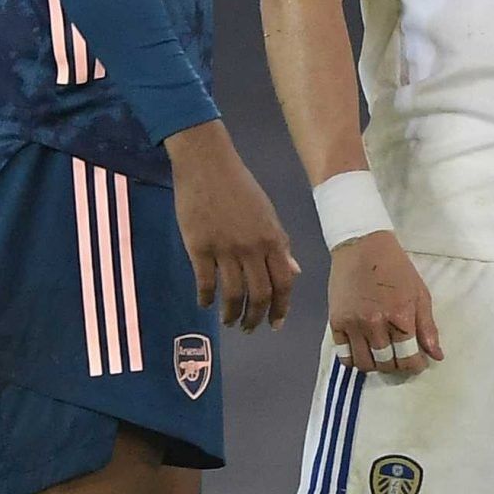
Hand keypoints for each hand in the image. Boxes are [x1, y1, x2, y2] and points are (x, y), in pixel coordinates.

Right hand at [166, 119, 297, 330]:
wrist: (207, 164)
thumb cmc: (239, 187)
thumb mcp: (267, 215)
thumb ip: (280, 245)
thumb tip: (293, 273)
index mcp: (273, 239)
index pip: (283, 283)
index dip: (281, 308)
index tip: (276, 324)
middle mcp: (252, 248)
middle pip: (259, 295)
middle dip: (256, 318)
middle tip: (250, 329)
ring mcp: (225, 249)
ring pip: (232, 294)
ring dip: (232, 314)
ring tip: (229, 321)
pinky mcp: (199, 247)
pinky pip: (205, 282)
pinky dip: (206, 298)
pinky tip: (205, 304)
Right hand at [328, 231, 443, 377]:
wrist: (362, 246)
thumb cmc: (396, 268)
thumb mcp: (420, 293)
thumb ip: (428, 327)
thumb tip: (436, 356)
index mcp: (400, 316)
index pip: (408, 358)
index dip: (415, 365)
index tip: (417, 361)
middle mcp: (375, 324)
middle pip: (386, 364)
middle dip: (397, 365)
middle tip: (399, 356)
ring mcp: (353, 325)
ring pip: (364, 364)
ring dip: (376, 365)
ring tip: (381, 356)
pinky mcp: (335, 323)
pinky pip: (344, 356)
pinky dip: (354, 360)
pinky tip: (363, 351)